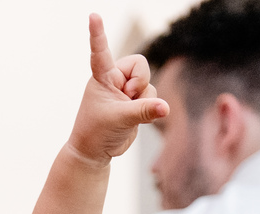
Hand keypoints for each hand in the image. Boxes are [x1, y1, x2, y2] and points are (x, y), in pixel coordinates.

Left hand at [68, 14, 168, 165]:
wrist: (95, 152)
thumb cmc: (97, 133)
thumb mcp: (120, 120)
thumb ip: (144, 111)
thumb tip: (165, 108)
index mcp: (101, 77)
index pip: (100, 51)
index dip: (98, 34)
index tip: (93, 16)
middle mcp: (114, 79)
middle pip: (140, 65)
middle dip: (140, 83)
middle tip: (127, 99)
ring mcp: (125, 90)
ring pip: (149, 84)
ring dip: (144, 101)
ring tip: (127, 114)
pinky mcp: (136, 103)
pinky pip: (153, 98)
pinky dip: (150, 110)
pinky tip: (135, 120)